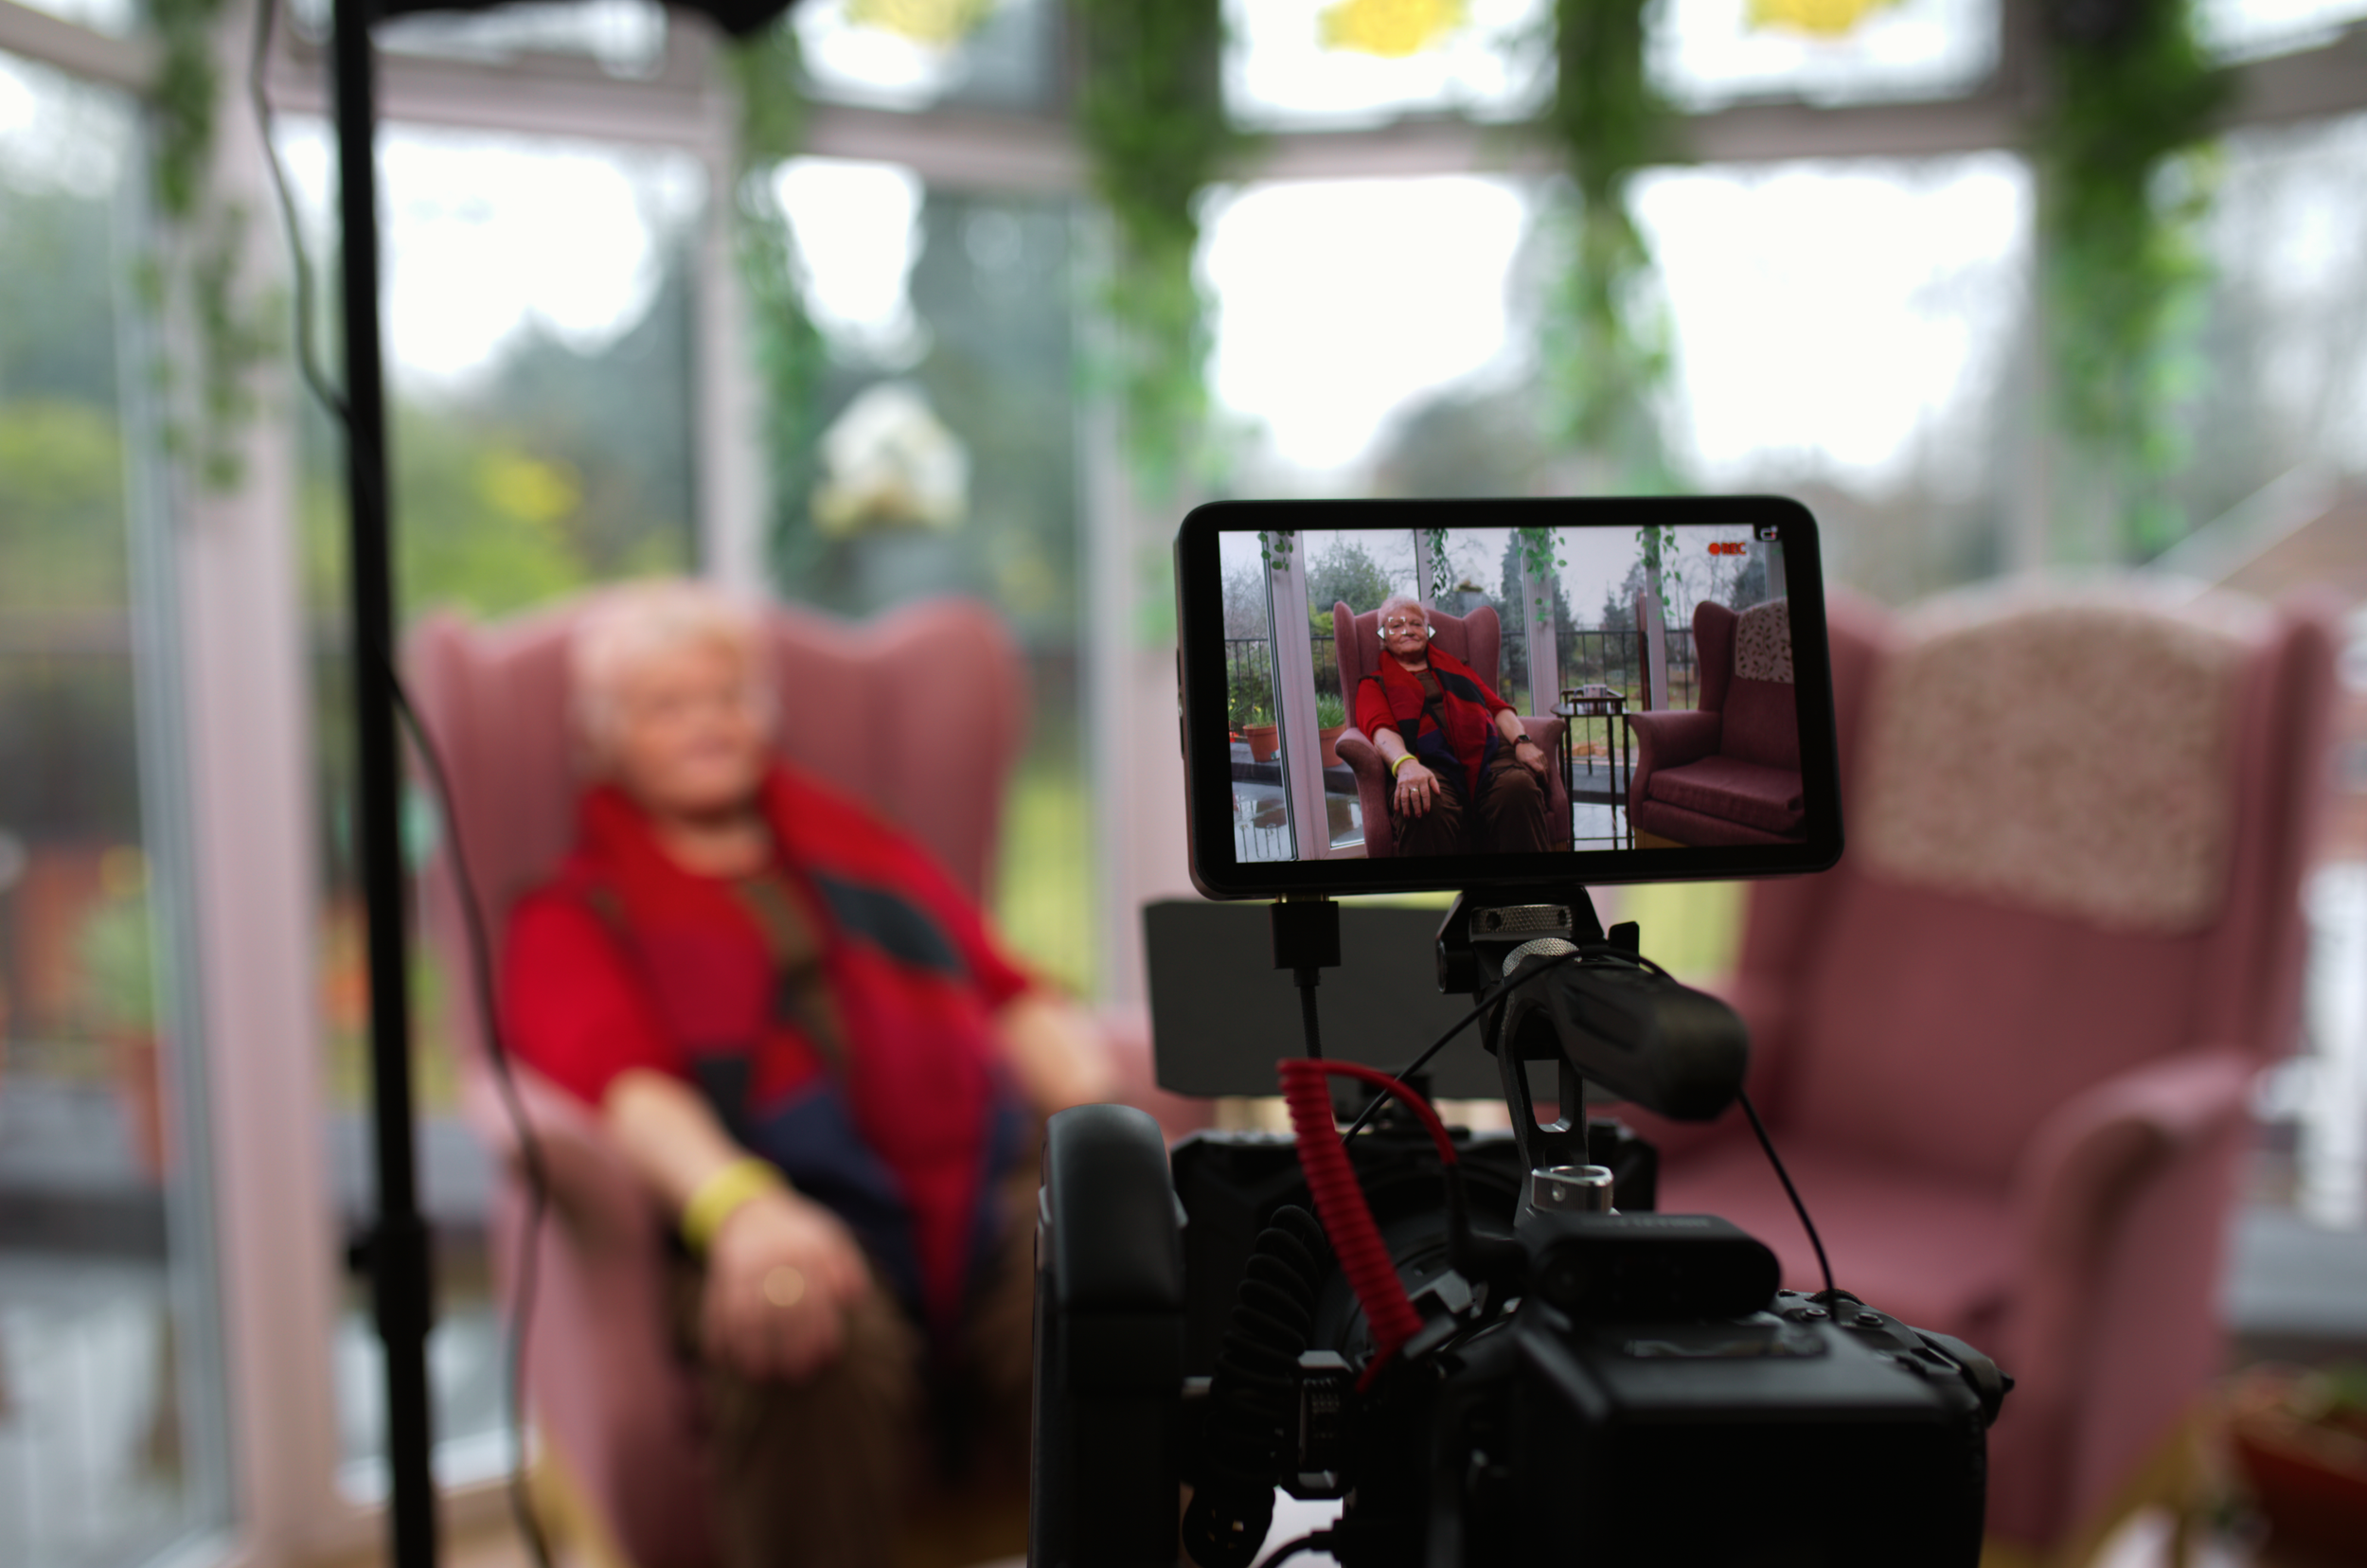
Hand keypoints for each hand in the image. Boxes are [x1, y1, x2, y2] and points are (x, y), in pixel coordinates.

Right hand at [701, 1187, 870, 1380]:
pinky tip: (724, 1361)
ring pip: (746, 1312)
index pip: (817, 1297)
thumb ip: (847, 1266)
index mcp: (807, 1251)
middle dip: (791, 1345)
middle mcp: (775, 1260)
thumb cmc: (799, 1235)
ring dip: (751, 1348)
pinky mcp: (721, 1276)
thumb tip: (853, 1299)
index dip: (821, 1330)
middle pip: (783, 1309)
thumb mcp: (829, 1237)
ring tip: (760, 1376)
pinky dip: (718, 1336)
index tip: (827, 1358)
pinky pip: (717, 1309)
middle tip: (799, 1375)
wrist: (750, 1211)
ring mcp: (745, 1267)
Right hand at [1393, 759, 1440, 817]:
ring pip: (1404, 797)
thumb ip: (1435, 784)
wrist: (1406, 764)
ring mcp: (1404, 784)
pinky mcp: (1398, 785)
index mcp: (1422, 779)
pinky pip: (1396, 795)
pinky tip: (1397, 811)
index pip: (1424, 793)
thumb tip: (1439, 794)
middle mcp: (1413, 782)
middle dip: (1416, 807)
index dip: (1426, 803)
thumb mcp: (1430, 775)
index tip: (1427, 812)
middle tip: (1418, 817)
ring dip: (1405, 808)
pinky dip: (1396, 803)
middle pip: (1414, 796)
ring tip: (1407, 817)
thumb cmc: (1421, 772)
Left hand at [1512, 735, 1548, 780]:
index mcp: (1531, 760)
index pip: (1540, 770)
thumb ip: (1527, 770)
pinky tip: (1544, 770)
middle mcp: (1537, 757)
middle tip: (1546, 782)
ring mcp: (1540, 755)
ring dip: (1545, 772)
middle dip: (1545, 776)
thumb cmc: (1520, 754)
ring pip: (1545, 766)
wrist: (1523, 743)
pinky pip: (1546, 762)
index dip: (1542, 777)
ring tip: (1544, 777)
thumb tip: (1534, 777)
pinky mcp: (1542, 753)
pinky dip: (1546, 767)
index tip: (1543, 782)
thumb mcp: (1520, 763)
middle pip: (1544, 769)